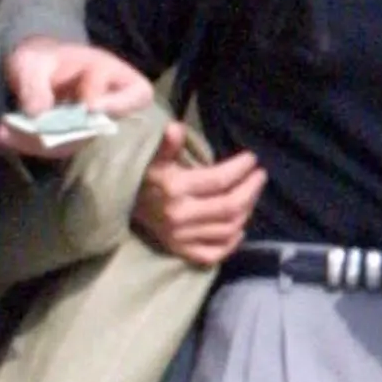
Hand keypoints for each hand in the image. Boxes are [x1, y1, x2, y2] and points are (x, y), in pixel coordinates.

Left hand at [0, 36, 153, 154]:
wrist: (34, 68)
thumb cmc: (43, 58)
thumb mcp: (34, 61)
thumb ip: (35, 83)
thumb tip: (38, 113)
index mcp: (111, 74)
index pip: (136, 93)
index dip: (120, 103)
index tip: (91, 106)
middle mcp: (106, 105)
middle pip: (103, 127)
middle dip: (72, 132)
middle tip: (39, 130)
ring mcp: (89, 126)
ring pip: (75, 141)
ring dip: (42, 141)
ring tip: (4, 131)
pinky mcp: (70, 139)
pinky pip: (55, 147)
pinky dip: (29, 143)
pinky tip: (2, 134)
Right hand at [130, 122, 265, 267]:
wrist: (121, 207)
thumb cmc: (144, 178)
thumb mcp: (153, 158)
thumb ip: (167, 145)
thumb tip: (175, 127)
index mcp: (174, 189)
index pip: (218, 181)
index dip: (240, 169)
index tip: (252, 159)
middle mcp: (179, 216)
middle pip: (228, 206)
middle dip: (250, 190)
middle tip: (260, 175)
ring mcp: (181, 238)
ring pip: (226, 229)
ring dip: (246, 212)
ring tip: (251, 195)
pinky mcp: (180, 252)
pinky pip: (212, 254)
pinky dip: (230, 244)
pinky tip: (240, 229)